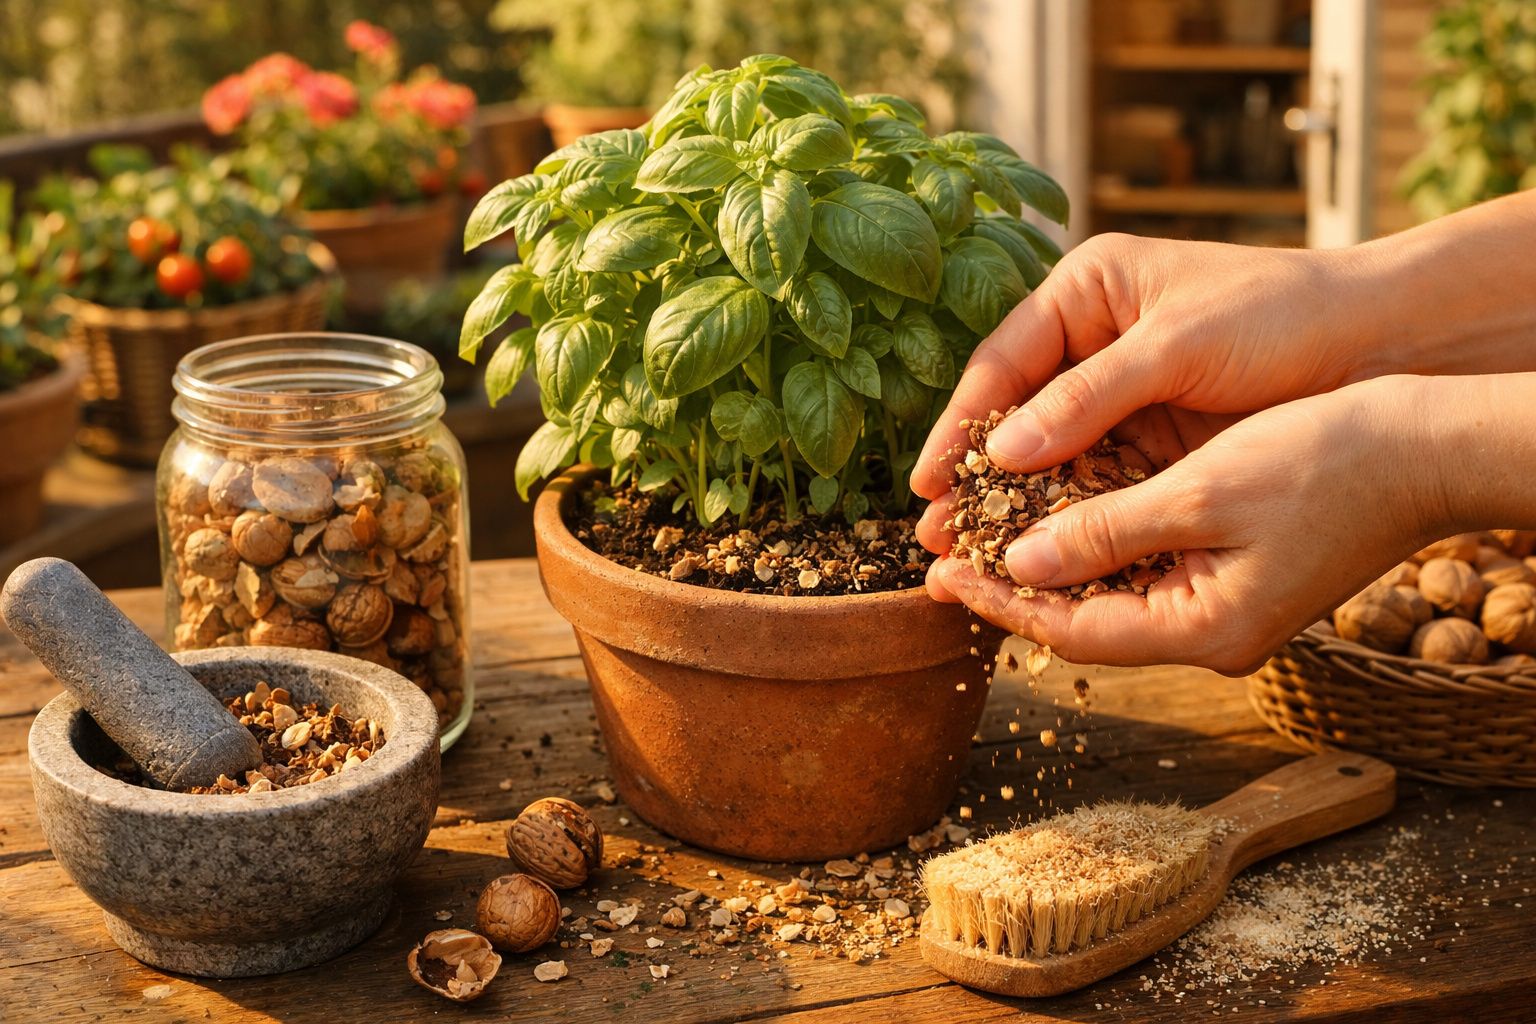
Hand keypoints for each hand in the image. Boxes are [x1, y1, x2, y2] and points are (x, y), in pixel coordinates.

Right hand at [912, 232, 1373, 507]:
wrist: (1382, 343)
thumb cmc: (1282, 317)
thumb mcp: (1177, 349)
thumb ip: (1087, 400)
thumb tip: (1000, 454)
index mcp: (1086, 289)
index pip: (1002, 361)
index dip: (960, 423)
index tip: (927, 480)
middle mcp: (1092, 338)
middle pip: (1013, 412)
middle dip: (973, 474)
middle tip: (933, 532)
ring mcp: (1122, 391)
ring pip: (1048, 452)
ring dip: (1010, 502)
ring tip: (965, 553)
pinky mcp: (1152, 435)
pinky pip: (1093, 475)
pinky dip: (1063, 511)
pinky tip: (1032, 550)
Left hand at [924, 376, 1453, 674]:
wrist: (1425, 448)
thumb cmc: (1324, 462)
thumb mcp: (1199, 493)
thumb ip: (1103, 534)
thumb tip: (1019, 566)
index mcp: (1202, 631)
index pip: (1072, 630)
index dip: (999, 602)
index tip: (940, 573)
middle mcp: (1209, 634)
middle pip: (1084, 618)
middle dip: (1011, 583)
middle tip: (942, 552)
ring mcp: (1224, 608)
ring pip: (1110, 591)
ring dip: (1046, 559)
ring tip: (978, 529)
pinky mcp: (1234, 574)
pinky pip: (1145, 567)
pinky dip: (1094, 540)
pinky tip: (1052, 510)